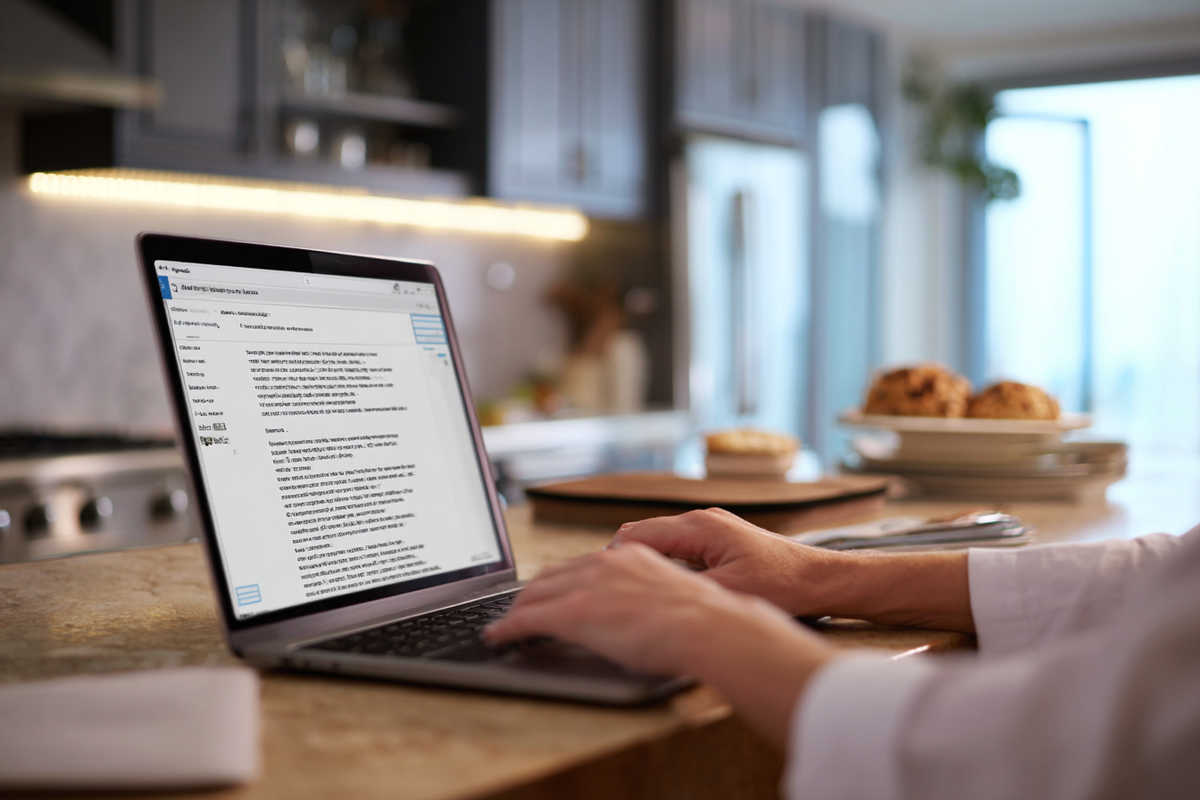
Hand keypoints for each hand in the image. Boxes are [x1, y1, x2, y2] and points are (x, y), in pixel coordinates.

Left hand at [485, 542, 834, 746]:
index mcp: (630, 558)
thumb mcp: (672, 596)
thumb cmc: (705, 623)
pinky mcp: (576, 611)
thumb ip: (650, 596)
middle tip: (518, 609)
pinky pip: (529, 617)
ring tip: (507, 623)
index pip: (582, 565)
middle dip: (531, 593)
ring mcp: (588, 585)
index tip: (551, 591)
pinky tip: (500, 636)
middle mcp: (605, 563)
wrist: (710, 628)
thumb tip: (645, 613)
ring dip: (518, 609)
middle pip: (552, 575)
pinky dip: (509, 626)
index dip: (560, 580)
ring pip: (536, 593)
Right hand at [609, 508, 845, 616]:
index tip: (597, 584)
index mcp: (700, 527)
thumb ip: (684, 587)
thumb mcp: (728, 593)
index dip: (613, 559)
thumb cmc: (784, 585)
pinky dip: (663, 563)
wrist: (821, 579)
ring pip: (659, 540)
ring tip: (627, 591)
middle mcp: (702, 520)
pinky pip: (677, 546)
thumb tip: (646, 593)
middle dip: (621, 560)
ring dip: (642, 562)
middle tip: (605, 591)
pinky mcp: (719, 539)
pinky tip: (661, 587)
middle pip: (643, 533)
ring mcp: (711, 527)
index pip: (637, 534)